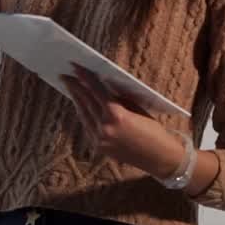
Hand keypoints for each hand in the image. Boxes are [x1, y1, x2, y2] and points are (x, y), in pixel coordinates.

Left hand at [63, 64, 186, 179]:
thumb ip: (118, 98)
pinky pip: (87, 126)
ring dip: (77, 100)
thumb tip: (102, 85)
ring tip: (71, 89)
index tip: (75, 66)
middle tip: (65, 76)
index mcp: (116, 114)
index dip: (85, 77)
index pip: (96, 90)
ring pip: (83, 115)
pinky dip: (84, 114)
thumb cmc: (153, 130)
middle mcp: (105, 127)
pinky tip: (81, 106)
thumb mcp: (137, 108)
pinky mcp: (99, 147)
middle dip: (75, 87)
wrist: (159, 157)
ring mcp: (100, 139)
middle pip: (86, 102)